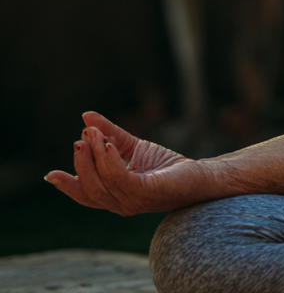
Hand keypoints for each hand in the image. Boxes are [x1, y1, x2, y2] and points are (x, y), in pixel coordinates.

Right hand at [45, 111, 210, 214]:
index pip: (85, 193)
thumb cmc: (164, 164)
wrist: (197, 175)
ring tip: (91, 135)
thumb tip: (85, 116)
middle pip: (89, 188)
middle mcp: (119, 203)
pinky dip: (111, 162)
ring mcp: (132, 201)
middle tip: (79, 139)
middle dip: (81, 164)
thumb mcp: (131, 145)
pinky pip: (121, 179)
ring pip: (102, 183)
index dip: (67, 185)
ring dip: (94, 157)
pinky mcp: (146, 193)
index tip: (50, 174)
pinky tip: (109, 145)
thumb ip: (109, 133)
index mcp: (113, 194)